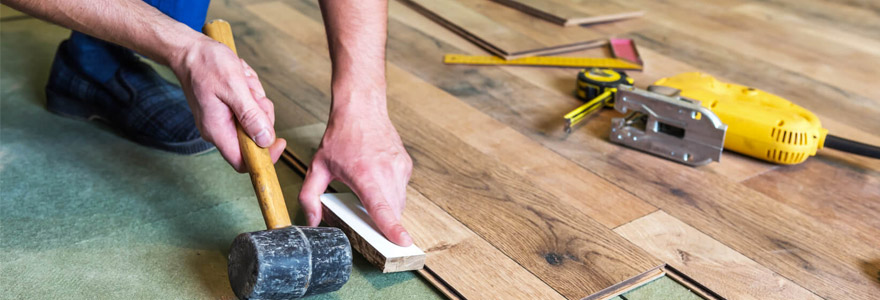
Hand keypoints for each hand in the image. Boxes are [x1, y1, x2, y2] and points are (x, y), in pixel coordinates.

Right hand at [170, 37, 285, 170]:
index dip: (265, 156)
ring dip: (256, 99)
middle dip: (261, 114)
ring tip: (243, 82)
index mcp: (217, 130)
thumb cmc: (206, 64)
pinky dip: (250, 94)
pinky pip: (249, 108)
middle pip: (254, 137)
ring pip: (255, 120)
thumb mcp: (233, 86)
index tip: (280, 140)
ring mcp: (222, 120)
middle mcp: (218, 130)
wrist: (189, 51)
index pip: (243, 162)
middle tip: (251, 92)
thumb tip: (265, 139)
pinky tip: (241, 80)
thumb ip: (250, 115)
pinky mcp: (227, 110)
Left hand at [298, 98, 413, 245]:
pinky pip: (401, 190)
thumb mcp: (318, 166)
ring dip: (386, 206)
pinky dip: (390, 192)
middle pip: (392, 211)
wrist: (362, 108)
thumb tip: (311, 220)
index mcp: (366, 174)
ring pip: (399, 202)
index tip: (402, 241)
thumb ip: (310, 196)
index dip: (392, 228)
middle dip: (381, 221)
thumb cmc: (341, 135)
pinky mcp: (407, 165)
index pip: (382, 208)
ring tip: (368, 189)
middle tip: (364, 213)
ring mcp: (400, 168)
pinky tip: (376, 179)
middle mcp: (387, 171)